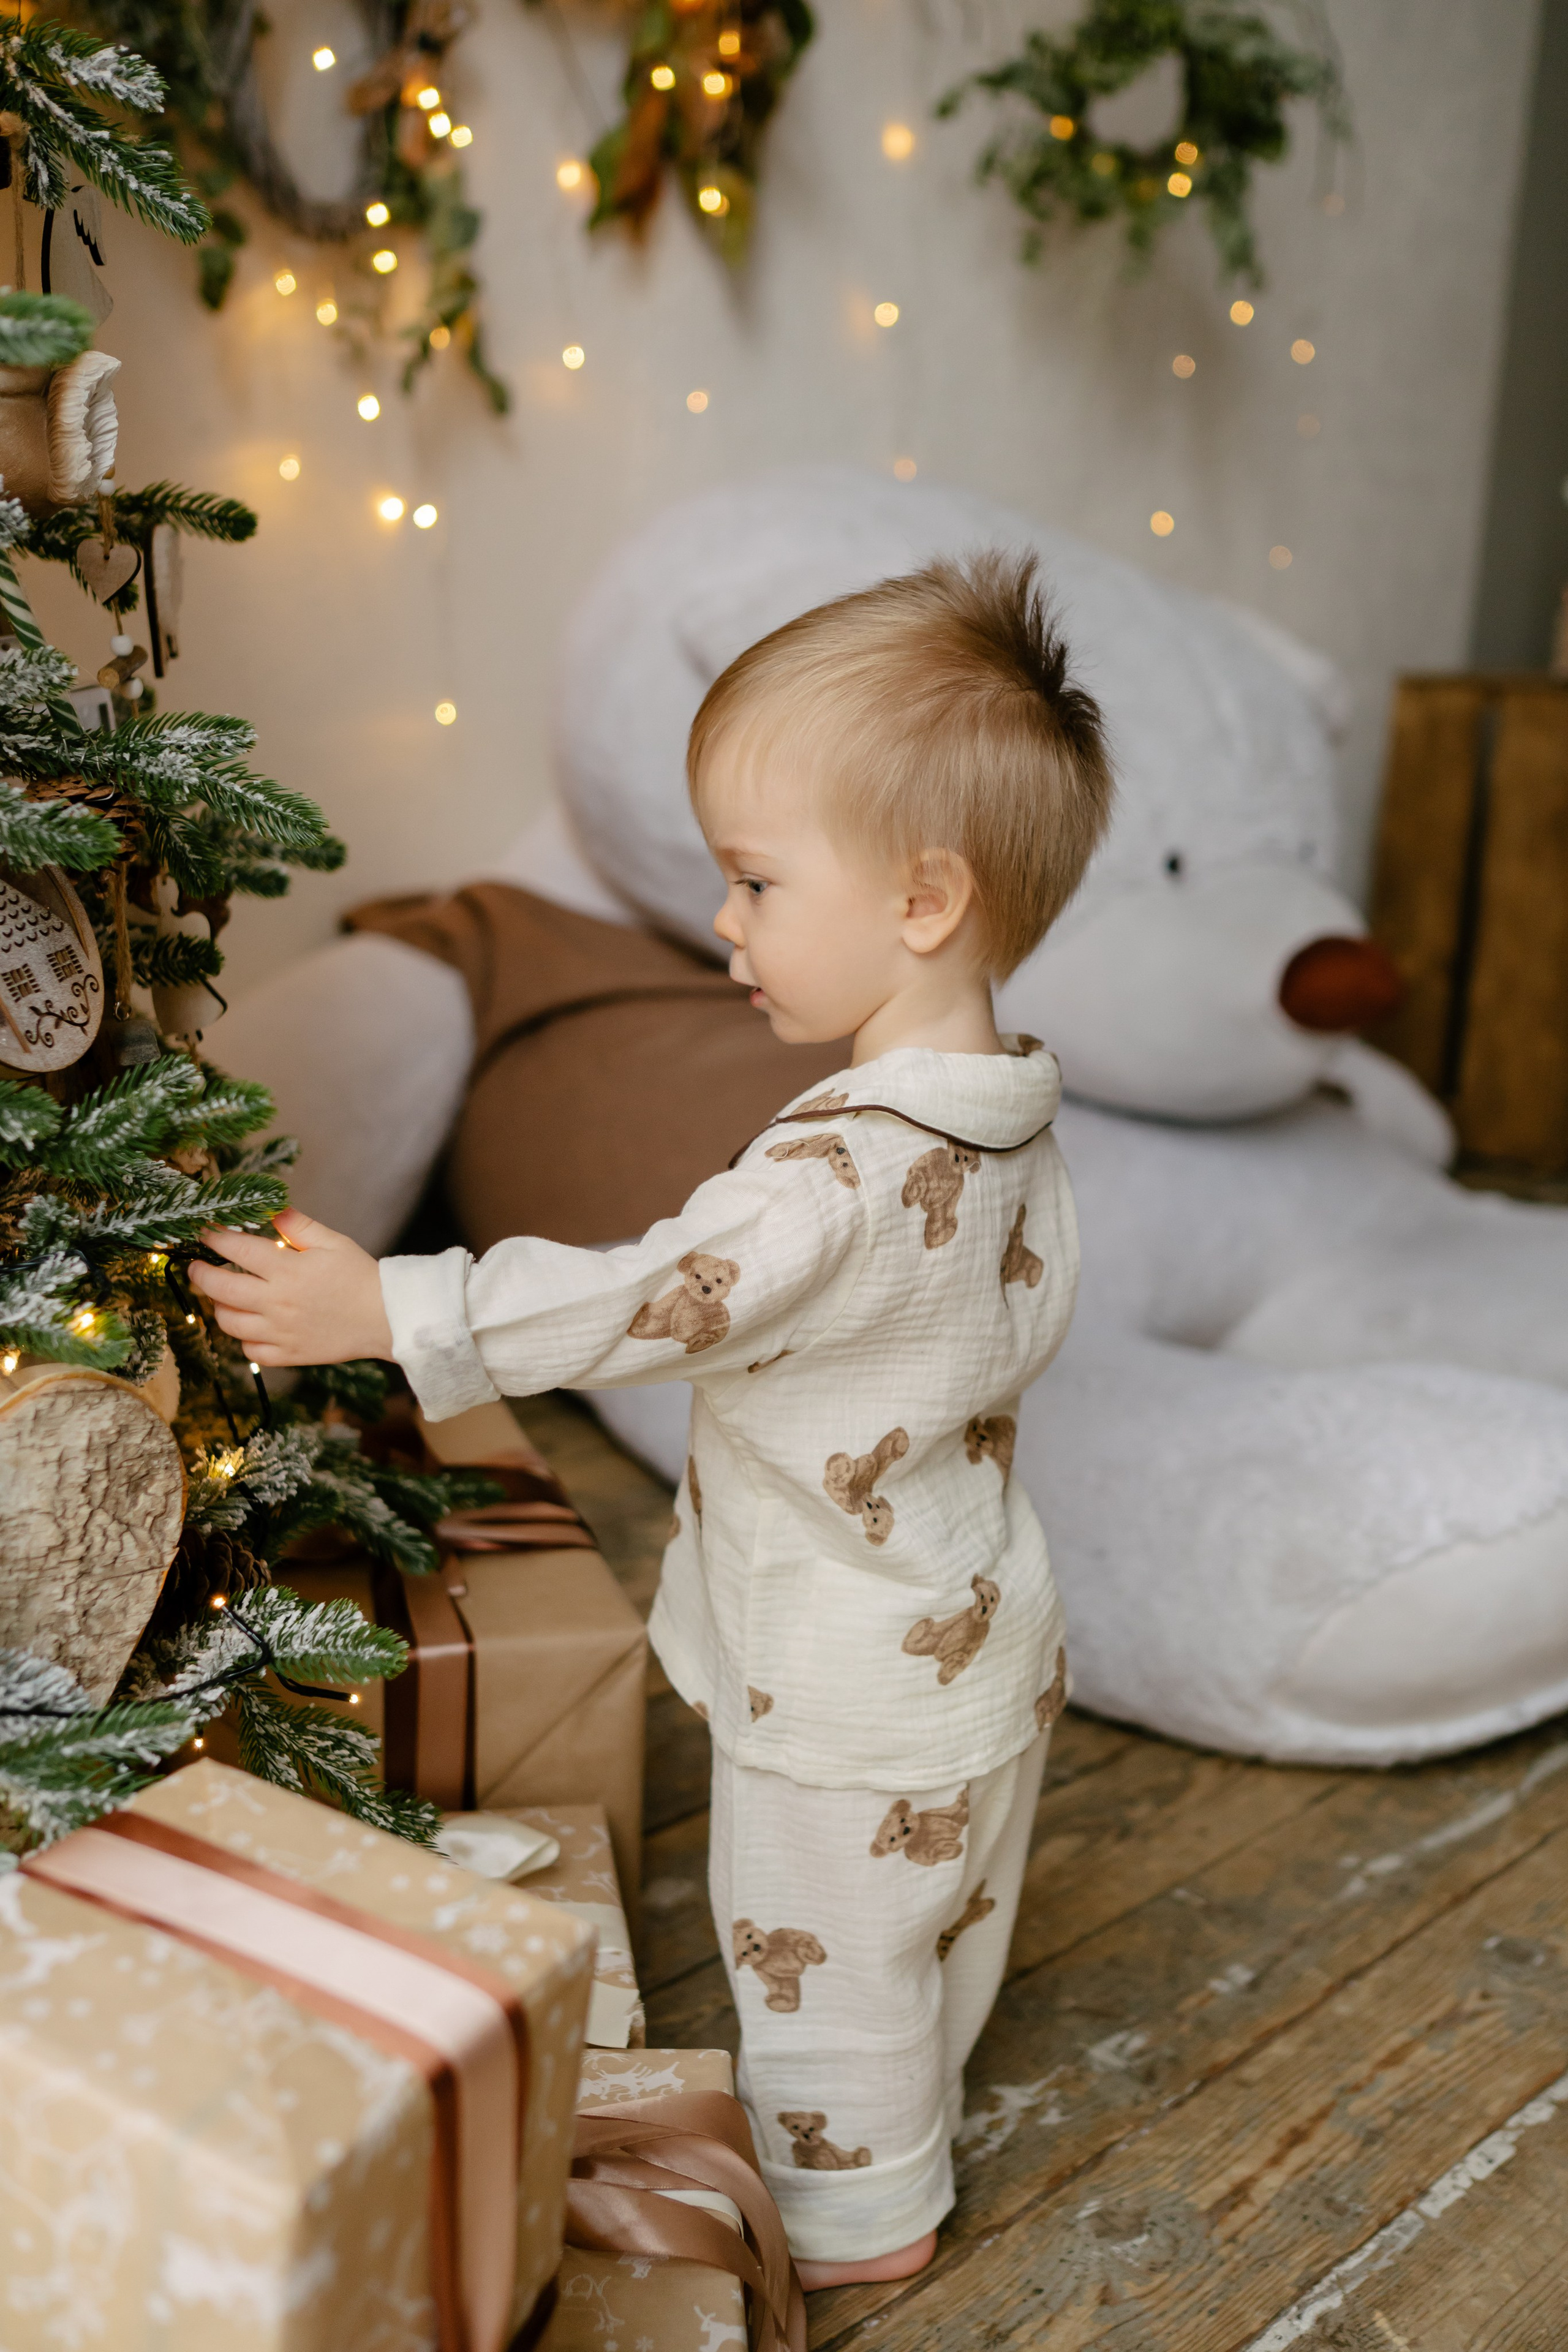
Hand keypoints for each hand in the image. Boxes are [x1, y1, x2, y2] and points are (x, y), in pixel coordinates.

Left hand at [189, 1206, 393, 1366]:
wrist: (388, 1318)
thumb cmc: (361, 1277)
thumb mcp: (333, 1242)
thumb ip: (298, 1226)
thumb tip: (271, 1211)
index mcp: (288, 1270)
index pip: (237, 1250)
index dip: (214, 1238)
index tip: (205, 1232)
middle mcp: (278, 1302)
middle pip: (220, 1289)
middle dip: (200, 1274)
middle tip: (197, 1266)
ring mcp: (281, 1332)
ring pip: (229, 1323)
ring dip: (219, 1306)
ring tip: (223, 1296)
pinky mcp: (289, 1354)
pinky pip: (250, 1351)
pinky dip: (243, 1339)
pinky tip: (250, 1325)